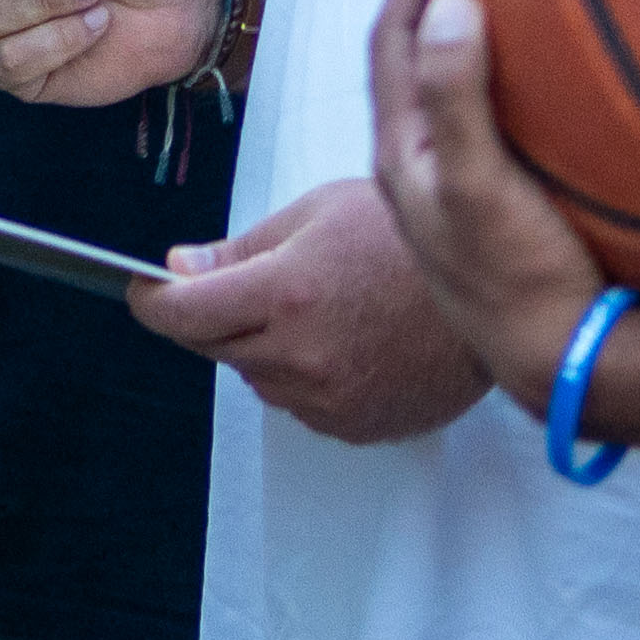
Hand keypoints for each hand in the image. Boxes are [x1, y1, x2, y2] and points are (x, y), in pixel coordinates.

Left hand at [129, 177, 492, 444]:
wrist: (495, 288)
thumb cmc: (412, 238)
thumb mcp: (320, 213)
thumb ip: (242, 248)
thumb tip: (180, 268)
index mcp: (284, 294)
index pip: (181, 315)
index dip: (152, 301)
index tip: (144, 289)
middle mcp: (299, 356)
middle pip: (211, 349)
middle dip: (211, 317)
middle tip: (246, 284)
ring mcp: (328, 400)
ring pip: (256, 378)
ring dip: (261, 347)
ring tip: (315, 306)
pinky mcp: (355, 426)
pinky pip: (300, 403)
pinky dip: (302, 374)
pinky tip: (341, 338)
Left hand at [370, 0, 609, 400]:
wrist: (563, 363)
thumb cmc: (519, 277)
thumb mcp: (480, 185)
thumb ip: (458, 98)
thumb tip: (447, 2)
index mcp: (403, 154)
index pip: (391, 42)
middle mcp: (419, 171)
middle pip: (410, 62)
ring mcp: (455, 195)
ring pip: (444, 97)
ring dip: (458, 44)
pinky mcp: (493, 215)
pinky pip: (483, 131)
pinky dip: (496, 90)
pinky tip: (536, 83)